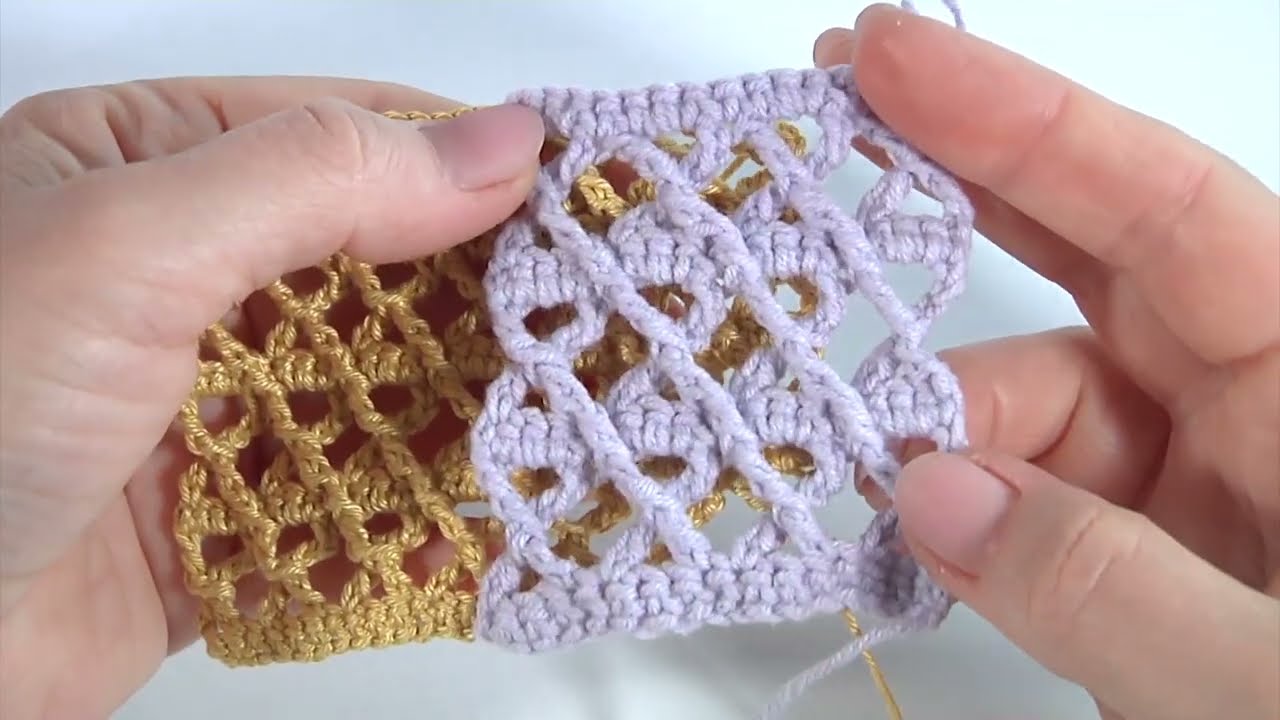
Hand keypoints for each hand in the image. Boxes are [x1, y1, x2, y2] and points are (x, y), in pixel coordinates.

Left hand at [0, 77, 543, 717]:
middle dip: (482, 305)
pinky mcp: (219, 518)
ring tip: (554, 435)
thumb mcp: (129, 246)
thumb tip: (500, 144)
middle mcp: (183, 280)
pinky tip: (457, 535)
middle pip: (377, 275)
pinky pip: (340, 507)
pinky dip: (402, 525)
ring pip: (374, 396)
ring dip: (458, 423)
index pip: (347, 138)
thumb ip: (317, 181)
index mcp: (147, 170)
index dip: (469, 163)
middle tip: (593, 326)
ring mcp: (205, 404)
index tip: (584, 198)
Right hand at [816, 6, 1278, 719]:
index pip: (1163, 208)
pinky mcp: (1136, 555)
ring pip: (1026, 411)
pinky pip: (1019, 500)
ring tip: (875, 498)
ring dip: (939, 442)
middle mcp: (1250, 406)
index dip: (1020, 119)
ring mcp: (1189, 483)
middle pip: (1084, 264)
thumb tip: (928, 494)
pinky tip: (915, 548)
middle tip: (825, 135)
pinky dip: (955, 521)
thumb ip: (1109, 588)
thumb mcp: (1268, 684)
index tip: (887, 57)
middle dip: (954, 203)